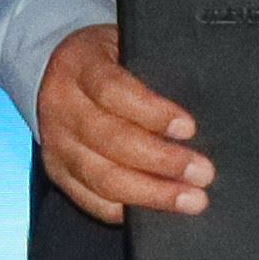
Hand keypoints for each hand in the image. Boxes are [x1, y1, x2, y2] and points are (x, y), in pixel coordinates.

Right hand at [32, 22, 206, 227]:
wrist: (57, 72)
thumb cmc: (110, 60)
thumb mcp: (126, 47)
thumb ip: (153, 72)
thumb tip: (193, 117)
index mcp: (79, 64)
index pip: (113, 90)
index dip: (152, 112)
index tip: (188, 128)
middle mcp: (61, 106)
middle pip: (110, 140)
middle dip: (161, 160)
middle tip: (202, 172)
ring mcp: (56, 143)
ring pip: (102, 177)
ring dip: (151, 193)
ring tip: (190, 199)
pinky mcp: (57, 172)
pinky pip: (91, 200)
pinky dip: (126, 210)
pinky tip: (158, 212)